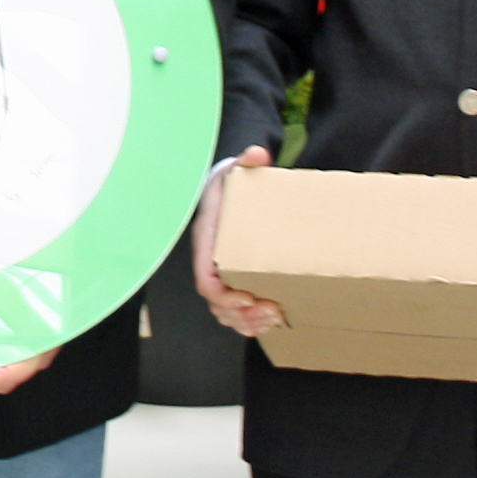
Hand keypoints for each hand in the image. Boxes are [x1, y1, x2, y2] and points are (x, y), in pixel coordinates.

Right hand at [191, 146, 284, 335]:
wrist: (224, 189)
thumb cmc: (228, 184)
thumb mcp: (235, 169)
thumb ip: (247, 161)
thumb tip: (257, 153)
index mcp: (207, 240)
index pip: (204, 278)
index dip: (222, 294)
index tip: (247, 296)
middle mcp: (208, 261)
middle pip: (216, 302)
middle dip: (241, 314)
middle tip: (271, 312)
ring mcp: (218, 272)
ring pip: (223, 310)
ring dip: (246, 322)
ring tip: (273, 319)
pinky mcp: (231, 278)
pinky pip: (231, 310)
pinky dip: (246, 322)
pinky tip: (266, 324)